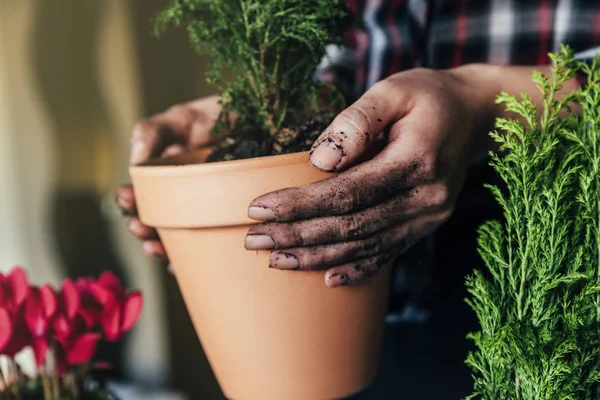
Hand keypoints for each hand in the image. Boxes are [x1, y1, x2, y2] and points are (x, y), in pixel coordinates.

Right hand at [116, 95, 222, 258]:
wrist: (264, 119)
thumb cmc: (218, 117)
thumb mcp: (183, 118)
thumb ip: (153, 132)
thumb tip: (134, 161)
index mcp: (165, 176)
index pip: (140, 194)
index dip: (129, 200)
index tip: (127, 200)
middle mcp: (183, 200)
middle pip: (156, 222)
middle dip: (142, 229)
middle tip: (140, 228)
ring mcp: (206, 214)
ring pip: (179, 240)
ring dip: (161, 249)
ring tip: (155, 248)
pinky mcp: (229, 225)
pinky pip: (211, 248)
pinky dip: (195, 261)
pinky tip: (184, 265)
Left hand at [244, 67, 495, 287]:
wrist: (474, 115)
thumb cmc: (428, 96)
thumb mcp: (393, 90)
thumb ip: (356, 122)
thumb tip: (319, 162)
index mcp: (416, 161)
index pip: (348, 193)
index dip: (301, 205)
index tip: (259, 209)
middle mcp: (425, 198)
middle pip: (351, 226)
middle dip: (298, 236)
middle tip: (253, 240)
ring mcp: (428, 217)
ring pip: (365, 246)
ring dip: (318, 256)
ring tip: (276, 260)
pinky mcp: (425, 225)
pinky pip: (388, 253)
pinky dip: (357, 268)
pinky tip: (328, 279)